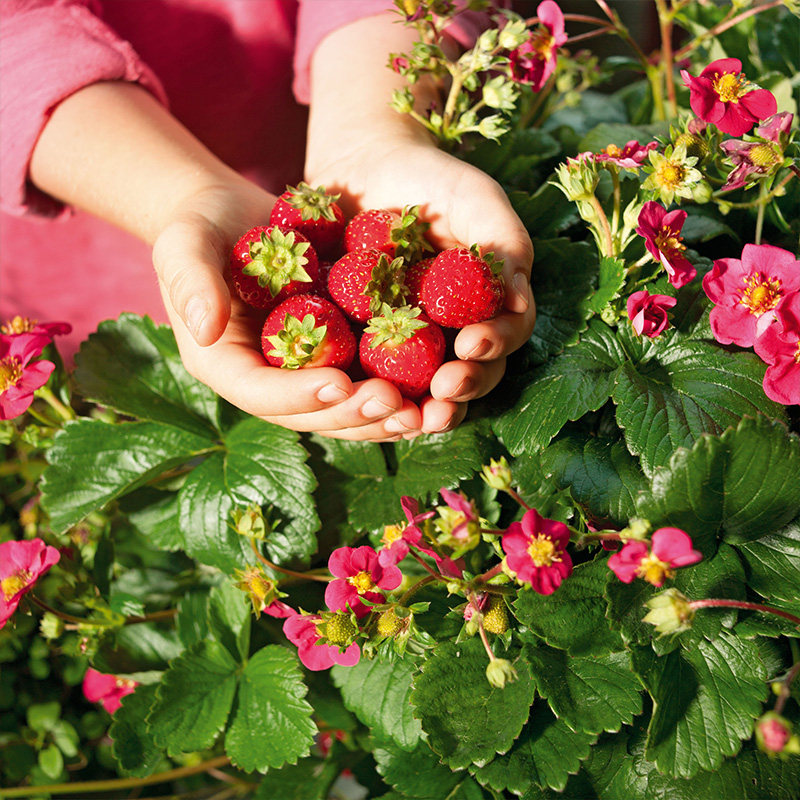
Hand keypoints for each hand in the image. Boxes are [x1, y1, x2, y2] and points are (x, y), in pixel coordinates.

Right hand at [153, 180, 423, 440]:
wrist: (238, 217)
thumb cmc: (202, 226)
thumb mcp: (184, 244)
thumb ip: (190, 281)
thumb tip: (203, 326)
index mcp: (229, 367)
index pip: (261, 395)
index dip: (299, 395)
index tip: (339, 383)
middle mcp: (270, 382)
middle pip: (313, 414)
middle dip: (355, 414)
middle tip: (397, 404)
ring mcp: (307, 374)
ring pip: (348, 409)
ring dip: (387, 415)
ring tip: (427, 411)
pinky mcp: (339, 356)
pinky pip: (370, 379)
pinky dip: (404, 388)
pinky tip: (440, 385)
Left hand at [307, 138, 534, 434]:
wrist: (362, 164)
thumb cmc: (430, 177)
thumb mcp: (475, 199)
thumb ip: (505, 243)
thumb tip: (518, 300)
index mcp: (485, 305)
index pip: (503, 337)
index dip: (494, 347)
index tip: (471, 345)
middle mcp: (451, 332)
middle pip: (468, 374)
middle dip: (460, 388)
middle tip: (444, 391)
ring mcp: (407, 342)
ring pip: (420, 388)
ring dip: (417, 406)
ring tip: (407, 415)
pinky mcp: (361, 342)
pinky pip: (365, 373)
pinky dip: (364, 389)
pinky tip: (353, 396)